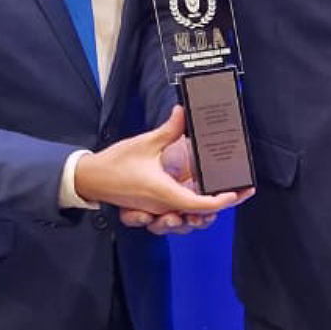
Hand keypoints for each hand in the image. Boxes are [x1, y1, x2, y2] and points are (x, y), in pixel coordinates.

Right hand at [75, 106, 251, 216]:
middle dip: (220, 207)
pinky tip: (202, 202)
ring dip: (205, 212)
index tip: (236, 192)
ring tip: (225, 198)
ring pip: (187, 220)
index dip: (221, 201)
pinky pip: (176, 216)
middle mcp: (162, 206)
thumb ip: (169, 129)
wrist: (91, 178)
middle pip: (198, 215)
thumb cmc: (116, 163)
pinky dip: (190, 212)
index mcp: (163, 192)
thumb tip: (184, 110)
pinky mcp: (152, 209)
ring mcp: (157, 210)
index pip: (198, 204)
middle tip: (239, 193)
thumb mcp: (145, 143)